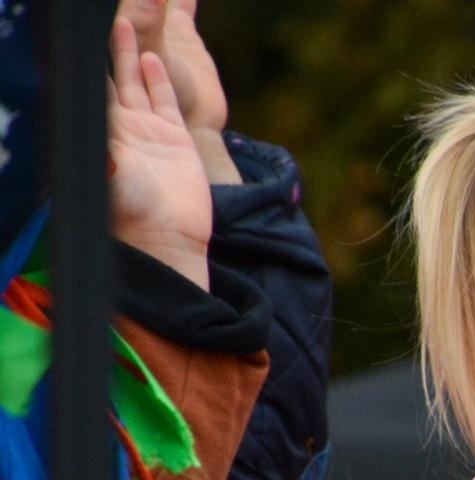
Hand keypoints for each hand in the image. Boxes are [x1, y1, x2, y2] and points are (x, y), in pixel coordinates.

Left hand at [109, 16, 210, 290]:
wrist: (167, 239)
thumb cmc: (131, 211)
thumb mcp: (110, 173)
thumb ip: (104, 148)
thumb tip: (96, 124)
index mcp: (100, 131)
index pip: (87, 86)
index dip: (82, 59)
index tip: (76, 31)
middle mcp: (121, 128)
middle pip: (108, 76)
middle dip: (103, 48)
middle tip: (100, 17)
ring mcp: (149, 133)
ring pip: (134, 82)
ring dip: (127, 53)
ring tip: (123, 22)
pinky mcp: (176, 140)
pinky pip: (164, 101)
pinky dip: (157, 78)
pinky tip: (151, 57)